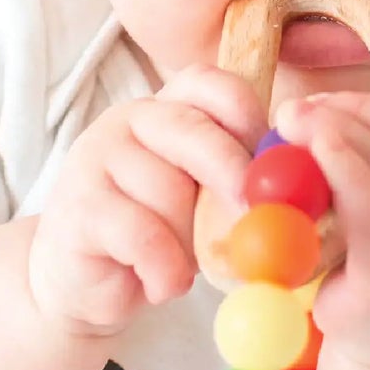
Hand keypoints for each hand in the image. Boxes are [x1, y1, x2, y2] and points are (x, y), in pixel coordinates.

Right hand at [29, 66, 265, 336]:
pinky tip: (162, 284)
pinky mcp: (79, 206)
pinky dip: (165, 269)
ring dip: (189, 242)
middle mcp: (130, 120)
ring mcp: (97, 157)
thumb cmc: (158, 235)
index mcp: (168, 108)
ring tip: (182, 264)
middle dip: (232, 171)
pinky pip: (142, 235)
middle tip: (254, 213)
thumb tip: (290, 193)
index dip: (246, 115)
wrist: (84, 284)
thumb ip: (235, 182)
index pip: (210, 85)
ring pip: (169, 191)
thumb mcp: (202, 199)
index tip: (269, 161)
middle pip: (192, 129)